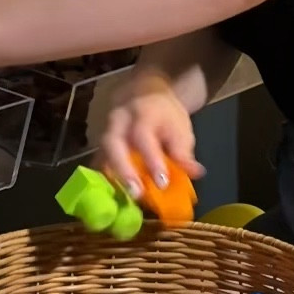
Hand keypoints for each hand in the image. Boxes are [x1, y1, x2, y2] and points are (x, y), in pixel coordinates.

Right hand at [99, 70, 203, 197]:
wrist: (144, 93)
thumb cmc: (165, 115)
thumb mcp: (180, 127)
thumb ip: (183, 151)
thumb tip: (195, 172)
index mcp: (142, 112)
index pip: (143, 136)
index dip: (152, 160)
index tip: (162, 182)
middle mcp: (118, 120)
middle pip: (113, 144)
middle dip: (124, 170)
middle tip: (136, 193)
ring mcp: (105, 131)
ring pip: (102, 154)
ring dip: (113, 178)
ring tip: (125, 200)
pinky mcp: (100, 144)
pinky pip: (99, 162)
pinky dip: (106, 180)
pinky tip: (115, 196)